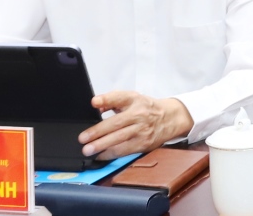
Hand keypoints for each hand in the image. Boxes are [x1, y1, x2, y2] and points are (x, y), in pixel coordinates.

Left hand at [78, 91, 193, 159]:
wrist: (170, 118)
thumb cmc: (147, 108)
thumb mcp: (132, 99)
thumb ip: (113, 100)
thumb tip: (96, 105)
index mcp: (135, 100)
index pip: (120, 97)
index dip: (107, 99)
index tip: (94, 102)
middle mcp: (139, 114)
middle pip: (117, 123)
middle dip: (98, 131)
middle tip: (83, 138)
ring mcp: (142, 130)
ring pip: (120, 139)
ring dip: (102, 145)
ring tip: (88, 150)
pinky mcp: (143, 143)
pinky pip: (124, 150)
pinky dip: (110, 154)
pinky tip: (100, 155)